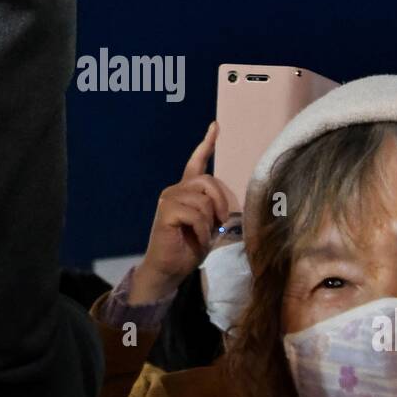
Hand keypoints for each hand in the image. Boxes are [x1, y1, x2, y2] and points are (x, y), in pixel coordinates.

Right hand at [127, 122, 235, 305]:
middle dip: (220, 202)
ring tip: (205, 235)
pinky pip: (195, 214)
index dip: (206, 144)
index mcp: (186, 191)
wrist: (169, 269)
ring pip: (203, 200)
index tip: (215, 126)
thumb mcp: (209, 226)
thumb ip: (215, 210)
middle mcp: (175, 190)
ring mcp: (168, 199)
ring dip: (210, 222)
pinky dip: (202, 229)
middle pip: (207, 181)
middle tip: (221, 223)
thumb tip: (230, 208)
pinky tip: (197, 239)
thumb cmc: (189, 248)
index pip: (196, 163)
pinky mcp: (166, 212)